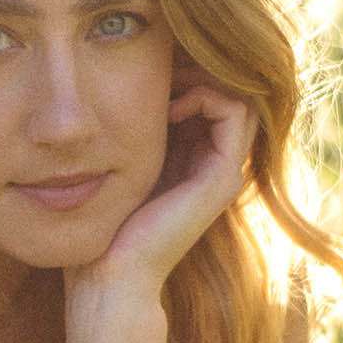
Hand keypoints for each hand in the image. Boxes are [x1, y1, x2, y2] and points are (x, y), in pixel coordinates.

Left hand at [71, 73, 253, 297]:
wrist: (110, 274)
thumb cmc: (104, 223)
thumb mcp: (120, 164)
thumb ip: (134, 132)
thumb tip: (124, 86)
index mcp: (194, 162)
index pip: (212, 98)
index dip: (189, 74)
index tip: (153, 71)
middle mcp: (216, 167)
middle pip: (228, 94)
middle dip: (198, 71)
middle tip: (162, 67)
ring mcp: (223, 173)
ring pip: (237, 97)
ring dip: (203, 79)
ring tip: (166, 86)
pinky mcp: (221, 179)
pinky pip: (234, 112)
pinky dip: (205, 95)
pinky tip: (169, 107)